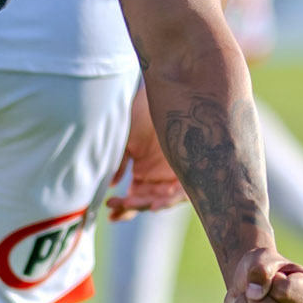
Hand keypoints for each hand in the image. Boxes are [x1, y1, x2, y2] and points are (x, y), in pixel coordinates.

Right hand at [106, 83, 185, 217]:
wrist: (162, 93)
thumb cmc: (141, 113)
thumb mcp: (127, 140)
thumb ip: (120, 164)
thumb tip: (109, 184)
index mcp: (144, 173)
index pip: (135, 196)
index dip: (123, 207)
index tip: (109, 210)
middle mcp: (160, 177)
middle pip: (147, 201)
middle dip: (131, 206)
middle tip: (115, 207)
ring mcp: (176, 174)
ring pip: (163, 199)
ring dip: (148, 204)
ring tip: (134, 204)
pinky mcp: (193, 169)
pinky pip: (183, 192)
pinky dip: (169, 198)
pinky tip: (156, 202)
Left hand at [222, 248, 302, 302]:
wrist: (253, 281)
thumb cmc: (265, 267)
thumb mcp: (263, 257)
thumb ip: (262, 269)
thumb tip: (255, 293)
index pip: (283, 290)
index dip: (269, 279)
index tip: (274, 275)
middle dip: (250, 293)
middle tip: (256, 288)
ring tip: (249, 298)